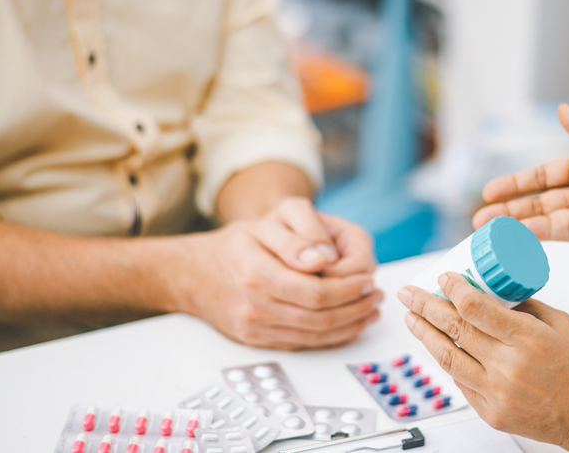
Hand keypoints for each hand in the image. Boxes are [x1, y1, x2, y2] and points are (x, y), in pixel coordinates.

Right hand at [175, 199, 380, 348]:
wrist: (193, 275)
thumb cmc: (234, 245)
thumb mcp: (264, 224)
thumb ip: (297, 237)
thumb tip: (326, 259)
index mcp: (256, 274)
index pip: (316, 292)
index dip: (349, 289)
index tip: (368, 278)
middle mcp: (254, 307)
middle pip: (320, 318)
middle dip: (356, 308)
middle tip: (375, 294)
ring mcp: (255, 328)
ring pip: (314, 336)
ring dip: (349, 325)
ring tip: (370, 309)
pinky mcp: (257, 341)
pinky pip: (302, 343)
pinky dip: (331, 337)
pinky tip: (348, 324)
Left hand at [398, 273, 568, 452]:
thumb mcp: (562, 324)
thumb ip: (525, 307)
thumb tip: (495, 291)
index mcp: (527, 339)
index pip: (475, 308)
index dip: (453, 289)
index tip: (443, 278)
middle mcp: (508, 367)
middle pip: (454, 330)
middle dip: (425, 306)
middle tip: (409, 293)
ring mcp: (497, 393)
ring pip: (447, 358)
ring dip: (424, 335)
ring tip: (411, 318)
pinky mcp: (492, 413)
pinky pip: (461, 383)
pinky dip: (447, 362)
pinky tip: (437, 347)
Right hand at [473, 104, 568, 247]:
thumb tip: (561, 110)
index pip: (545, 174)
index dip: (518, 182)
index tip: (490, 190)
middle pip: (540, 201)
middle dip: (509, 209)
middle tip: (480, 218)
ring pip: (549, 219)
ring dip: (519, 224)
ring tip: (490, 229)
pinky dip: (544, 234)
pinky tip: (522, 233)